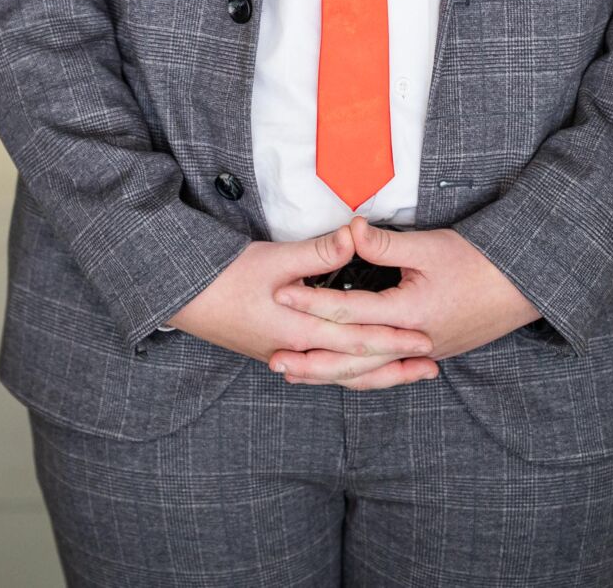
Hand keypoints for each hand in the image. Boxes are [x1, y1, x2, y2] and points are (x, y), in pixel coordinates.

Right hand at [168, 224, 437, 383]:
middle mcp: (296, 352)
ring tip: (406, 374)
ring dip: (376, 375)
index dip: (395, 340)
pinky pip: (322, 372)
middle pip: (355, 366)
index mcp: (300, 331)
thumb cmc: (223, 276)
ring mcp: (285, 356)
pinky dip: (347, 374)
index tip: (425, 339)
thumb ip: (318, 253)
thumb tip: (355, 237)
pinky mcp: (276, 352)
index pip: (358, 340)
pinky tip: (356, 371)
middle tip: (430, 366)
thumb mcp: (273, 258)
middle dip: (395, 366)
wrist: (182, 296)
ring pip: (339, 375)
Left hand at [269, 218, 541, 388]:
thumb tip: (350, 230)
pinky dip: (362, 376)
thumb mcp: (430, 246)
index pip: (350, 312)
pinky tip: (343, 377)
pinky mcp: (431, 353)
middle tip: (277, 362)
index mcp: (409, 313)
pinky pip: (388, 372)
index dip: (313, 303)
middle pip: (353, 358)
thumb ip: (385, 244)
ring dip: (332, 375)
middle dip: (313, 362)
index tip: (282, 295)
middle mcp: (413, 341)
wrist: (525, 286)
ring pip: (369, 372)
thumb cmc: (480, 262)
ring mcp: (423, 352)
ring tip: (298, 376)